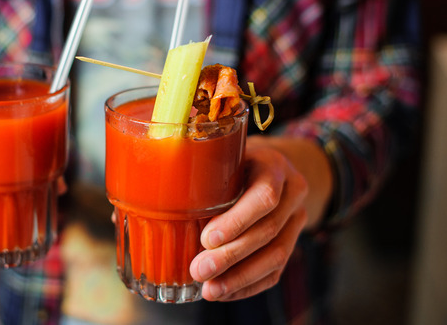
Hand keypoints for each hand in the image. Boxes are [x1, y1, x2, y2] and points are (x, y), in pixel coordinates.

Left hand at [189, 136, 327, 300]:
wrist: (273, 167)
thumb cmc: (236, 161)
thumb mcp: (222, 155)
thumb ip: (200, 176)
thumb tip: (149, 208)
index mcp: (274, 166)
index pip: (264, 196)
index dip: (237, 221)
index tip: (207, 239)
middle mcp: (292, 192)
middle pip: (268, 230)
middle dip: (232, 255)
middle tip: (199, 270)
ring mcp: (297, 218)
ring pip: (277, 255)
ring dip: (240, 277)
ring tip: (210, 289)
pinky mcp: (293, 241)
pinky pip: (276, 270)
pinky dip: (249, 285)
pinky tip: (224, 292)